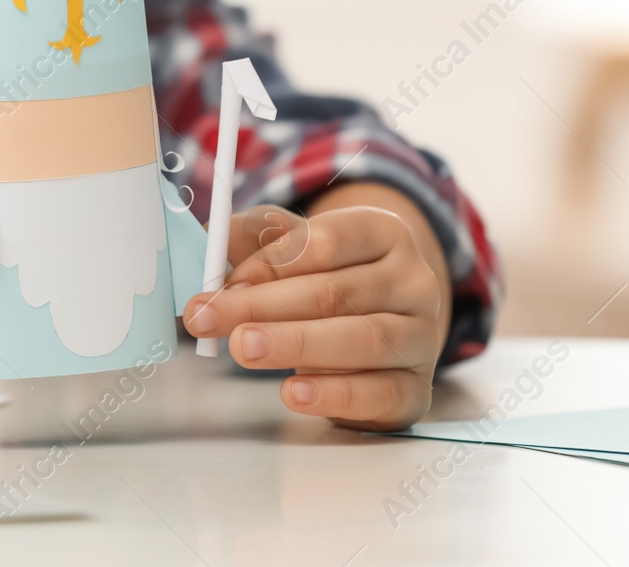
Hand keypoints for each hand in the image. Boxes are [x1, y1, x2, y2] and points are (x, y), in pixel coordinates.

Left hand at [182, 189, 448, 430]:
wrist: (391, 327)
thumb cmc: (332, 279)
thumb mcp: (295, 245)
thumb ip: (252, 239)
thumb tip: (206, 245)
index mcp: (383, 232)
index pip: (327, 242)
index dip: (271, 262)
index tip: (222, 283)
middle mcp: (412, 281)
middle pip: (335, 292)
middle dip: (264, 306)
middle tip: (210, 319)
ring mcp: (421, 337)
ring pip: (360, 339)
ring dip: (294, 345)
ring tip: (243, 349)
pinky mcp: (415, 389)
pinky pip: (379, 393)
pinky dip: (335, 395)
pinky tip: (293, 392)